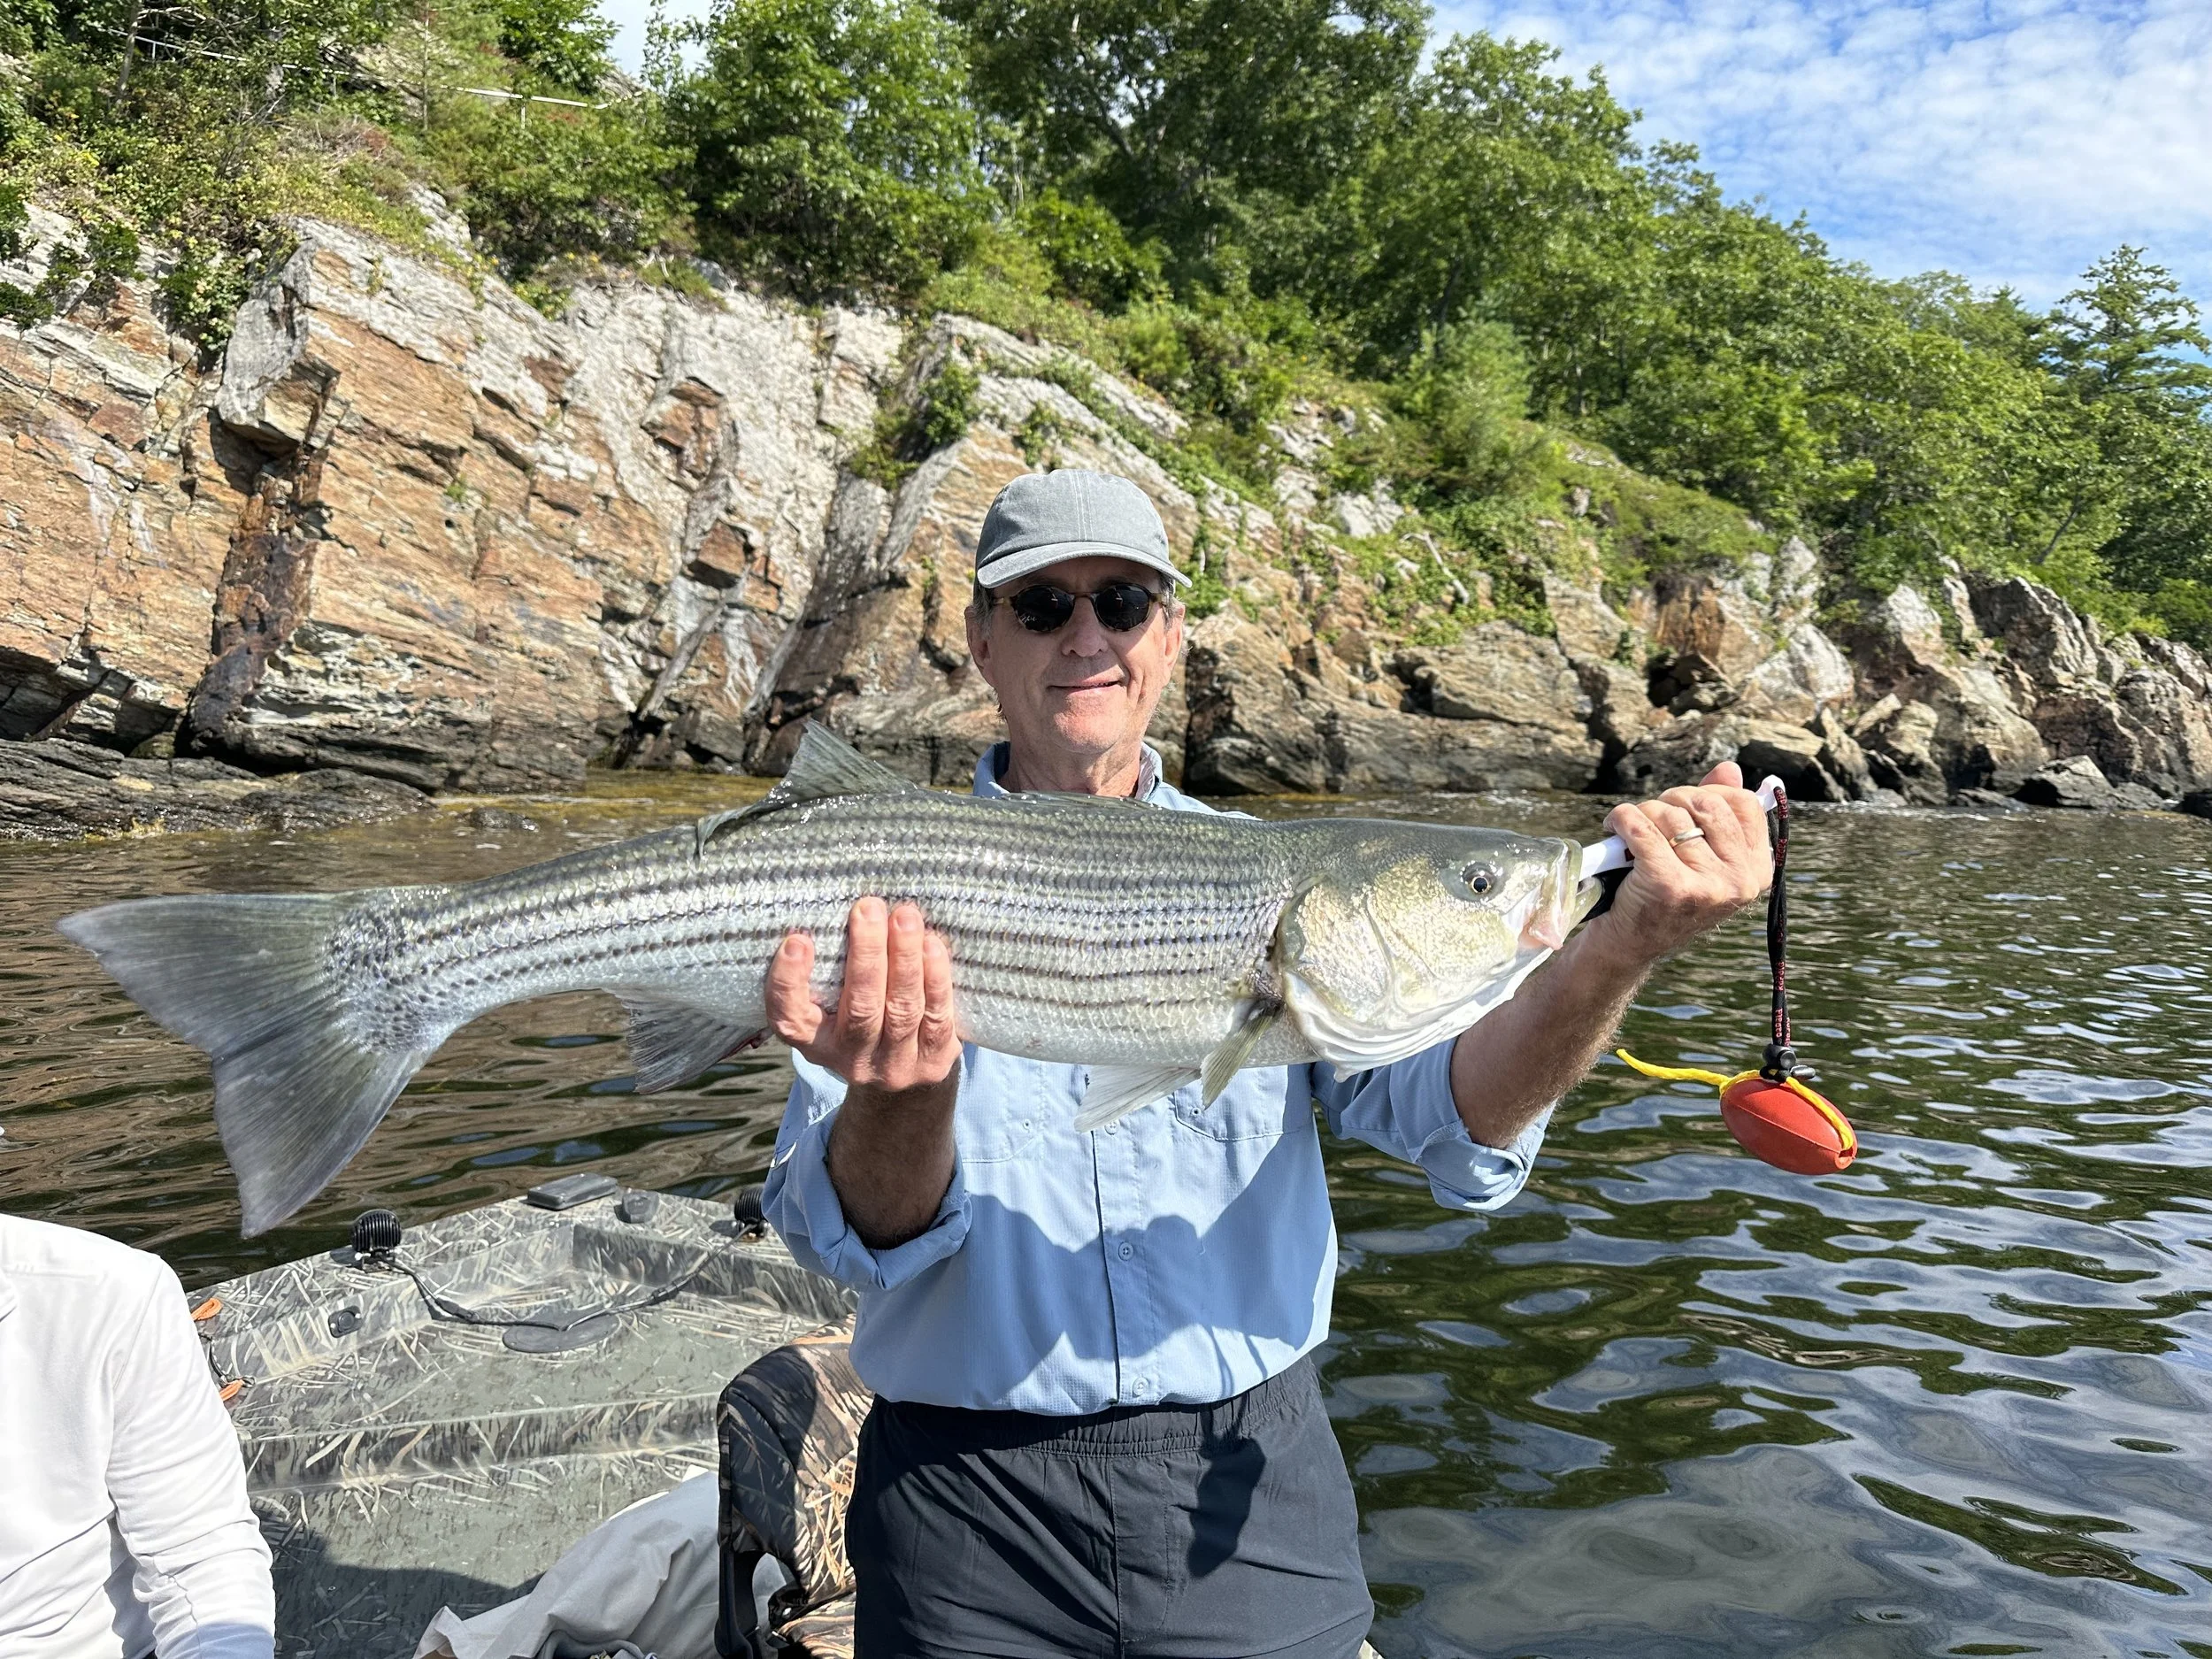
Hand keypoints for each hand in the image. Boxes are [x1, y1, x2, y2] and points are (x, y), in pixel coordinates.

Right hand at [766, 897, 960, 1091]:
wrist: (902, 1082)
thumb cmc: (858, 1019)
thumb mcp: (830, 1006)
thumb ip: (828, 970)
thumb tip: (840, 907)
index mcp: (813, 1042)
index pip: (789, 1017)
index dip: (789, 981)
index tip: (797, 940)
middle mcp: (850, 1059)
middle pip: (860, 1008)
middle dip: (867, 954)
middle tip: (868, 907)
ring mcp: (894, 1065)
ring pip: (902, 1009)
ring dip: (905, 957)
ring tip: (905, 916)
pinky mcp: (933, 1062)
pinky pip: (936, 1016)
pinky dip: (935, 978)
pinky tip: (931, 945)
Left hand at [1590, 761, 1772, 966]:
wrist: (1629, 944)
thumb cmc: (1665, 895)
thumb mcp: (1702, 857)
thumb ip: (1718, 814)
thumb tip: (1729, 769)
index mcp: (1757, 870)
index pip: (1742, 803)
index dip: (1707, 792)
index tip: (1683, 806)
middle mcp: (1740, 881)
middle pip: (1704, 803)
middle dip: (1669, 801)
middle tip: (1650, 817)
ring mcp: (1707, 886)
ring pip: (1669, 815)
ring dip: (1641, 814)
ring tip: (1630, 833)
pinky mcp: (1670, 886)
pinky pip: (1640, 828)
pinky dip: (1621, 819)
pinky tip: (1613, 828)